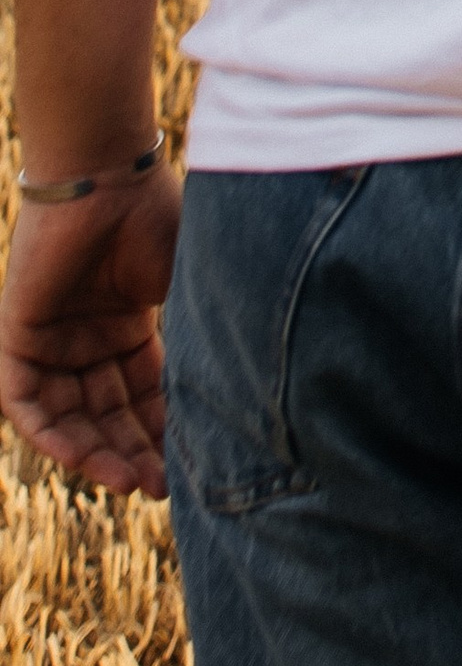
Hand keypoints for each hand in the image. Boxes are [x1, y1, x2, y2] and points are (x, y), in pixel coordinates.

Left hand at [0, 167, 182, 496]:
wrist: (108, 176)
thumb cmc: (156, 218)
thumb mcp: (187, 290)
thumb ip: (197, 339)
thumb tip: (235, 397)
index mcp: (128, 324)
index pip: (144, 395)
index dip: (162, 433)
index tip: (185, 471)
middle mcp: (87, 338)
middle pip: (107, 413)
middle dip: (131, 452)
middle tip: (158, 488)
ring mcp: (52, 338)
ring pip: (67, 416)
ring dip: (93, 452)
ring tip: (127, 481)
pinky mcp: (16, 334)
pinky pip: (23, 400)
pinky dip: (47, 431)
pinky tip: (77, 457)